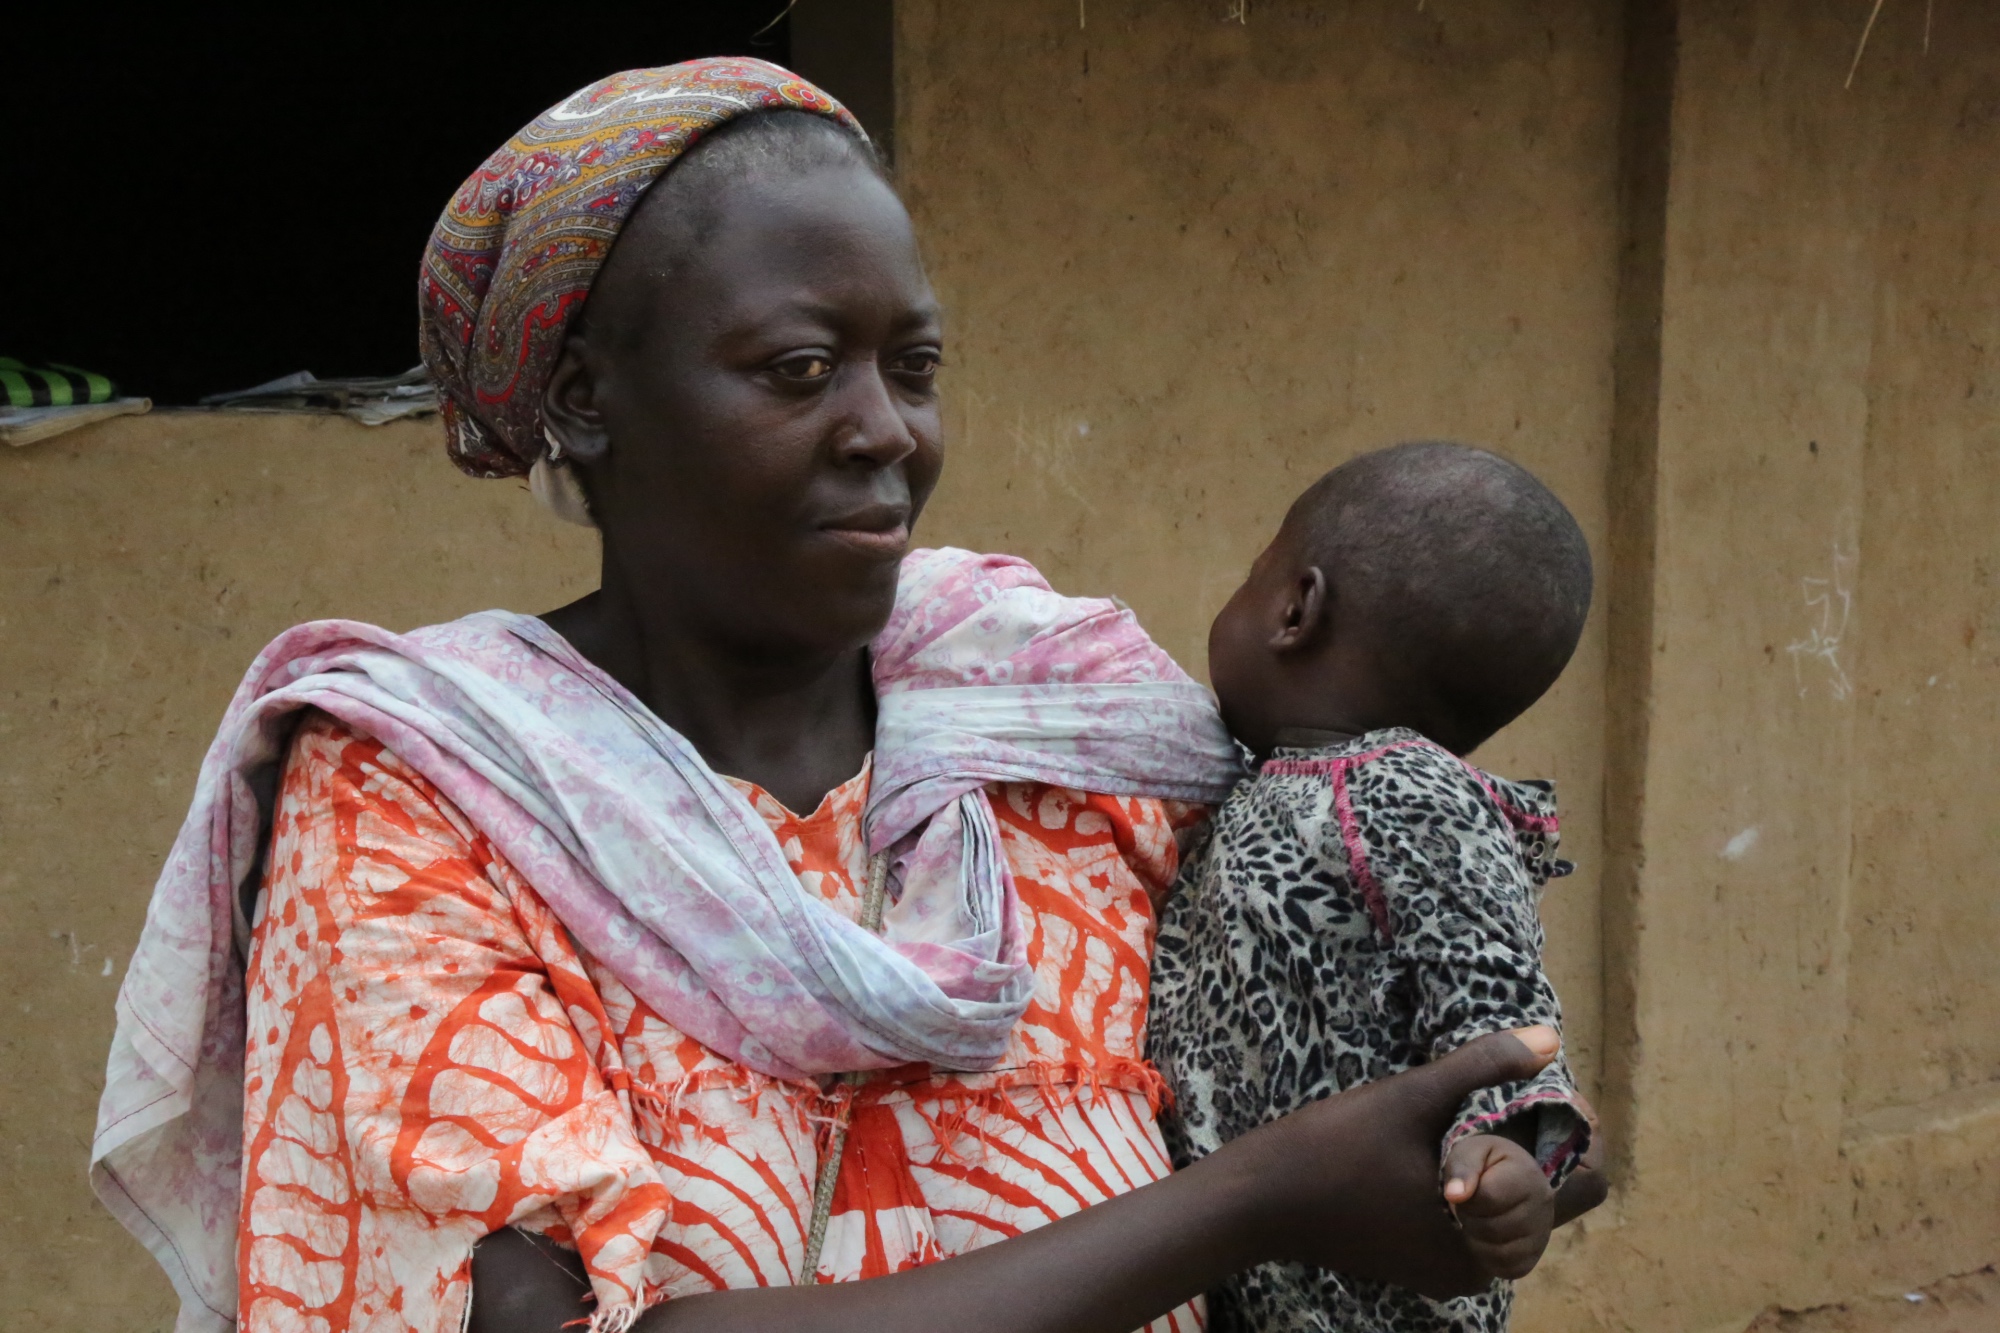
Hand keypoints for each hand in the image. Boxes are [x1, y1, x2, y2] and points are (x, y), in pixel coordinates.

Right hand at [1225, 1025, 1561, 1300]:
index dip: (1577, 1135)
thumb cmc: (1329, 1151)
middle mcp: (1478, 1269)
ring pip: (1515, 1212)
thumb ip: (1482, 1067)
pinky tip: (1447, 1145)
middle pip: (1550, 1201)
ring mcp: (1450, 1273)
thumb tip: (1551, 1039)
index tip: (1550, 1093)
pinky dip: (1477, 1186)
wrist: (1256, 1203)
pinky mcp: (1424, 1266)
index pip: (1579, 1190)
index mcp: (1487, 1238)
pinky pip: (1478, 1224)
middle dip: (1541, 1147)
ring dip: (1509, 1164)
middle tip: (1509, 1096)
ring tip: (1477, 1114)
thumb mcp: (1409, 1099)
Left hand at [1441, 1134, 1553, 1279]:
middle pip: (1492, 1228)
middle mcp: (1542, 1207)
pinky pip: (1507, 1269)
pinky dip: (1488, 1257)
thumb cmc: (1487, 1163)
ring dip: (1477, 1239)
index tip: (1466, 1190)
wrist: (1513, 1178)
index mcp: (1527, 1175)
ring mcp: (1542, 1235)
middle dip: (1470, 1218)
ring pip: (1500, 1253)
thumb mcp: (1472, 1151)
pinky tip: (1485, 1238)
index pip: (1488, 1197)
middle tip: (1470, 1206)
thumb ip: (1462, 1168)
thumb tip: (1454, 1195)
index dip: (1467, 1197)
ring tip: (1477, 1220)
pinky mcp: (1534, 1257)